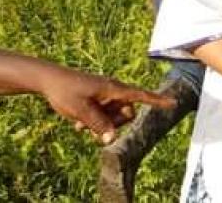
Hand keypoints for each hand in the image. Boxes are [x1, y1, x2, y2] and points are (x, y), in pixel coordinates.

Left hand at [39, 68, 174, 143]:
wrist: (48, 81)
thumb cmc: (65, 91)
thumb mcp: (81, 111)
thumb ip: (98, 124)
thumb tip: (112, 139)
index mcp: (113, 89)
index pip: (140, 96)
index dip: (156, 100)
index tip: (173, 103)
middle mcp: (112, 92)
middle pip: (127, 113)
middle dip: (114, 124)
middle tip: (94, 128)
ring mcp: (105, 97)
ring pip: (114, 117)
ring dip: (101, 125)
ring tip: (81, 125)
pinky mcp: (97, 101)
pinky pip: (104, 117)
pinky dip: (95, 122)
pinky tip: (79, 123)